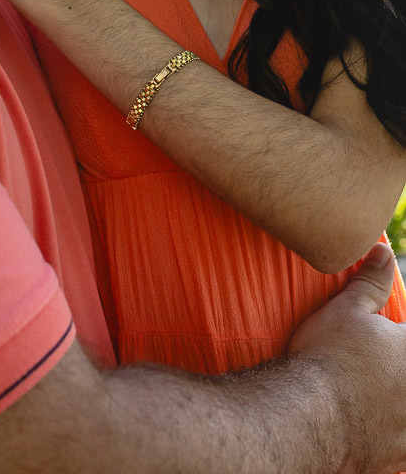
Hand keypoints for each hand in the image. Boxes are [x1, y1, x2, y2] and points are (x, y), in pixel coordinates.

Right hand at [289, 243, 405, 473]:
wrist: (307, 415)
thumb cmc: (327, 357)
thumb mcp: (347, 310)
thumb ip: (371, 283)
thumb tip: (384, 251)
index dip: (399, 335)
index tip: (389, 336)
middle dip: (398, 367)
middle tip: (379, 365)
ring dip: (398, 405)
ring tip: (380, 397)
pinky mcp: (398, 457)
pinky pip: (403, 451)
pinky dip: (393, 439)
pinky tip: (378, 430)